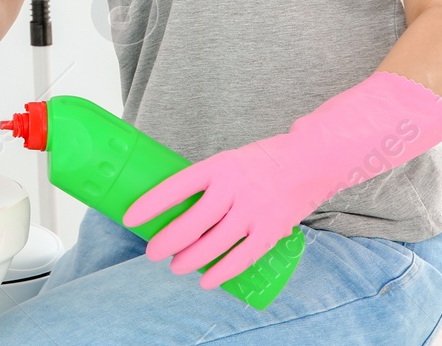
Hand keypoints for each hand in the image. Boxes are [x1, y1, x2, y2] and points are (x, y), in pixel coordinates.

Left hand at [123, 133, 323, 288]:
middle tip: (153, 251)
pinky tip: (206, 280)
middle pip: (192, 222)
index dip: (150, 204)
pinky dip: (222, 272)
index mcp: (219, 166)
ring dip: (190, 259)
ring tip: (175, 266)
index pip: (176, 186)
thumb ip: (208, 183)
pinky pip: (242, 257)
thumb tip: (175, 208)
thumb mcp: (230, 161)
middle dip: (167, 241)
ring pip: (214, 243)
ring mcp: (254, 210)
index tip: (130, 218)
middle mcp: (235, 188)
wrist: (311, 160)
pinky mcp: (271, 229)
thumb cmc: (262, 162)